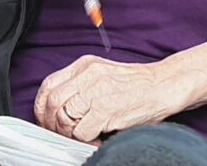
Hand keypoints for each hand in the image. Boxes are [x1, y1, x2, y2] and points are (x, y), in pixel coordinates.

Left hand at [34, 55, 178, 142]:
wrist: (163, 85)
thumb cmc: (136, 85)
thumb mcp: (103, 75)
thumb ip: (81, 85)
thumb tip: (58, 109)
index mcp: (85, 65)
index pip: (48, 85)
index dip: (43, 107)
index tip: (48, 120)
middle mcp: (88, 75)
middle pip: (52, 102)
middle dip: (53, 124)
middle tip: (64, 133)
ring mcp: (96, 92)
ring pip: (63, 119)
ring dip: (70, 134)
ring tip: (84, 136)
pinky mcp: (105, 109)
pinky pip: (81, 132)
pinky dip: (86, 141)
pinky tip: (98, 139)